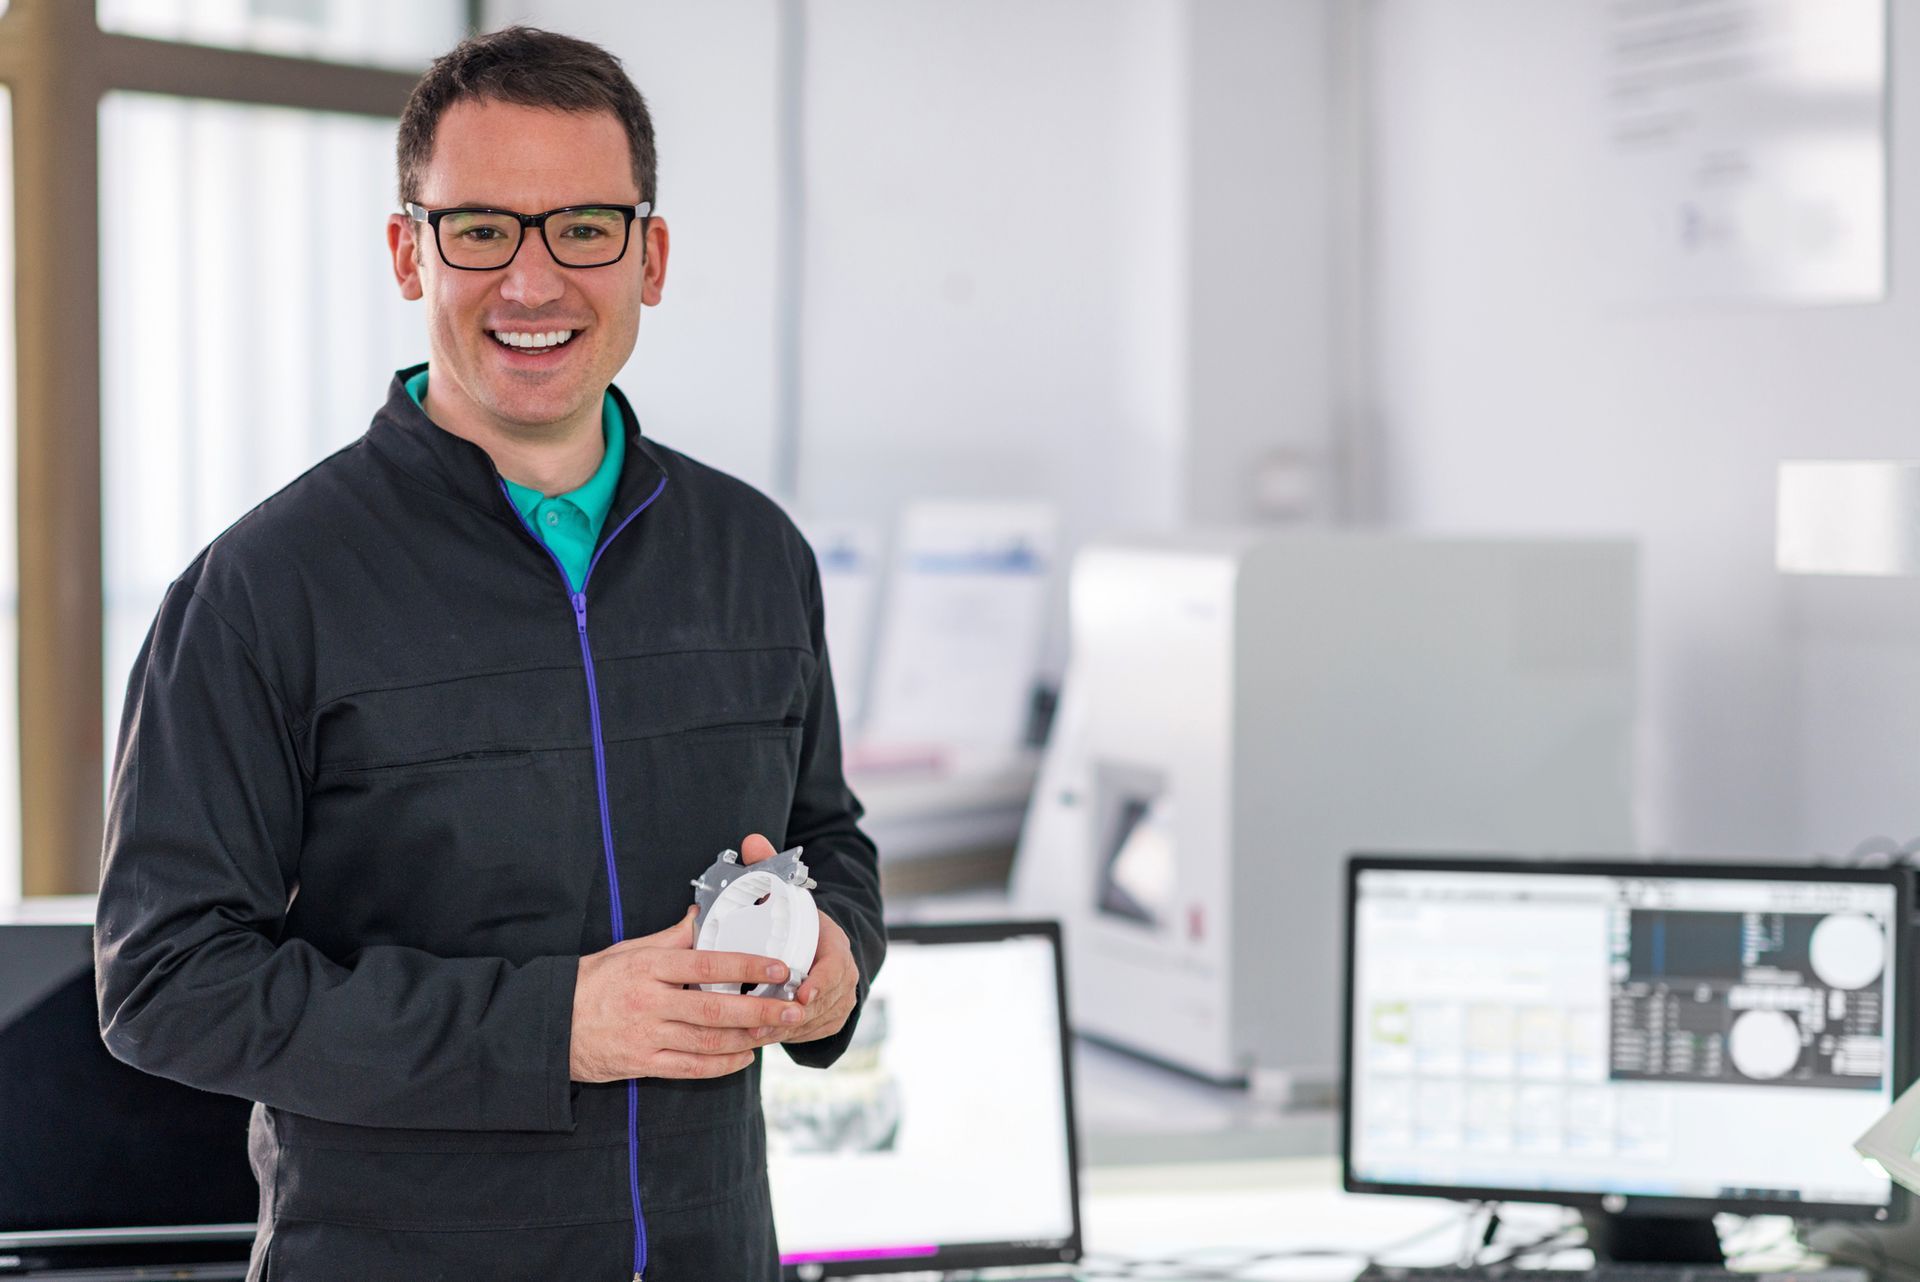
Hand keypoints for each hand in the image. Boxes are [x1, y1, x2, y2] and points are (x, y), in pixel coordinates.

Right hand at [569, 899, 803, 1082]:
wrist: (547, 1027)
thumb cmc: (589, 983)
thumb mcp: (625, 951)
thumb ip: (668, 939)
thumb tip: (701, 916)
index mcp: (648, 967)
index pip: (706, 964)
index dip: (746, 965)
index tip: (778, 967)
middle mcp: (649, 1002)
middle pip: (714, 1007)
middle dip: (759, 1009)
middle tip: (792, 1008)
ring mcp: (646, 1036)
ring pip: (707, 1041)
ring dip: (747, 1038)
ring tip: (776, 1031)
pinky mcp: (642, 1063)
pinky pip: (689, 1068)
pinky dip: (721, 1065)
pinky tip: (745, 1057)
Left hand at [739, 834, 859, 1044]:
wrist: (823, 948)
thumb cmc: (800, 920)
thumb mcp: (787, 892)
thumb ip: (768, 867)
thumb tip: (751, 840)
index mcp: (837, 946)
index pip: (836, 967)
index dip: (821, 982)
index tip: (800, 992)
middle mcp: (845, 977)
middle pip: (823, 1001)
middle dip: (792, 1014)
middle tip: (761, 1021)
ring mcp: (839, 1001)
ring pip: (814, 1022)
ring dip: (786, 1029)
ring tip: (754, 1032)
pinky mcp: (830, 1021)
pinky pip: (810, 1035)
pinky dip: (788, 1038)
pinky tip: (761, 1039)